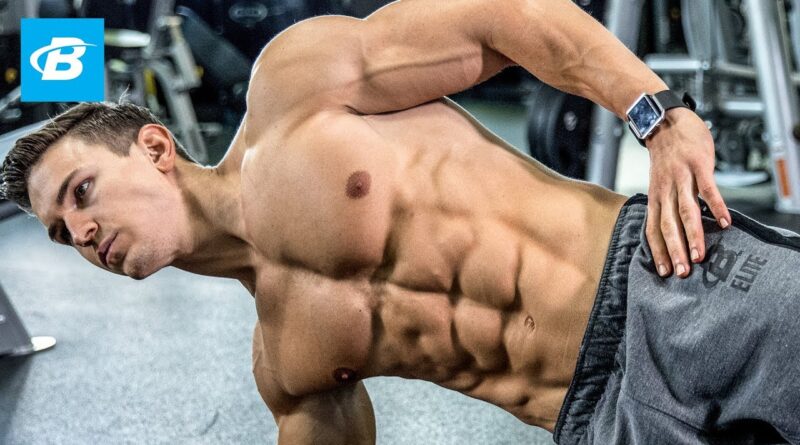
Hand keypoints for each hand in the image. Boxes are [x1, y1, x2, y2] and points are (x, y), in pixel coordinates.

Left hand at [644, 108, 730, 277]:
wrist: (664, 122)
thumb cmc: (665, 157)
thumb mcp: (658, 183)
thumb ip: (666, 205)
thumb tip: (675, 231)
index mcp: (655, 197)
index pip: (653, 229)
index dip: (658, 251)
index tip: (664, 272)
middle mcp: (665, 190)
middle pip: (668, 225)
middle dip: (674, 251)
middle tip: (682, 273)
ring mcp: (682, 178)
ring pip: (686, 211)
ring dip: (693, 235)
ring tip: (700, 255)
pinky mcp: (698, 166)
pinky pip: (708, 190)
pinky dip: (716, 206)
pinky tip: (725, 222)